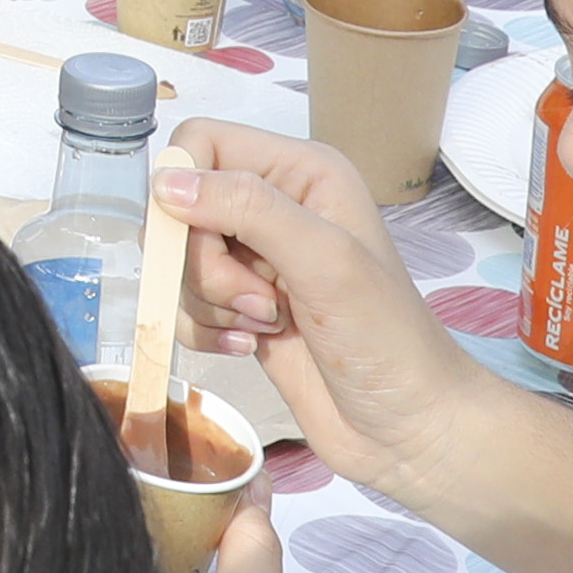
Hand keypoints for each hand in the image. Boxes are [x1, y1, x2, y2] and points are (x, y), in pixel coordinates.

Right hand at [159, 122, 497, 503]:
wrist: (409, 428)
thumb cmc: (385, 338)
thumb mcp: (323, 260)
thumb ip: (248, 209)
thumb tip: (164, 185)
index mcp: (302, 173)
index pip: (202, 144)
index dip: (186, 188)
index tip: (202, 240)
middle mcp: (276, 208)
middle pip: (182, 208)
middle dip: (203, 262)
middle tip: (255, 299)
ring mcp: (258, 263)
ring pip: (181, 261)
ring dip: (211, 301)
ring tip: (267, 325)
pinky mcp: (243, 311)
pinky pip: (186, 305)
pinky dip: (206, 330)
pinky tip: (250, 347)